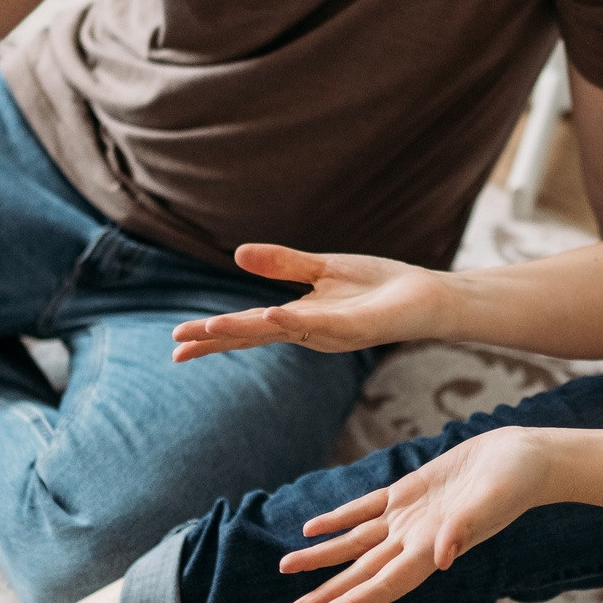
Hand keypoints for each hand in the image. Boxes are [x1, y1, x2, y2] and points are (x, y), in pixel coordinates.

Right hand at [170, 244, 449, 361]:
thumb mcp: (322, 269)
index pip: (246, 329)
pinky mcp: (356, 326)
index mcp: (298, 319)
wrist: (426, 299)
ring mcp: (331, 331)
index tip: (176, 346)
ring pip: (279, 331)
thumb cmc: (378, 288)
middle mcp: (309, 331)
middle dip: (215, 340)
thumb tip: (238, 254)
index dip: (212, 335)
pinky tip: (269, 315)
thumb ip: (283, 264)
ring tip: (209, 327)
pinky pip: (319, 322)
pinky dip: (292, 320)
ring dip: (244, 330)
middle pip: (253, 335)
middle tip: (177, 348)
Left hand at [280, 428, 552, 602]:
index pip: (382, 585)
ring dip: (321, 558)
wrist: (524, 457)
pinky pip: (363, 510)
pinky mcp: (407, 492)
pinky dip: (337, 520)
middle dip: (324, 594)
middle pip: (360, 574)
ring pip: (353, 543)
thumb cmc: (515, 482)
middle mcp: (414, 541)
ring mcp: (407, 518)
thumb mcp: (492, 502)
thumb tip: (442, 558)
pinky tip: (312, 528)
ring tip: (285, 569)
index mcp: (431, 549)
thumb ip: (465, 529)